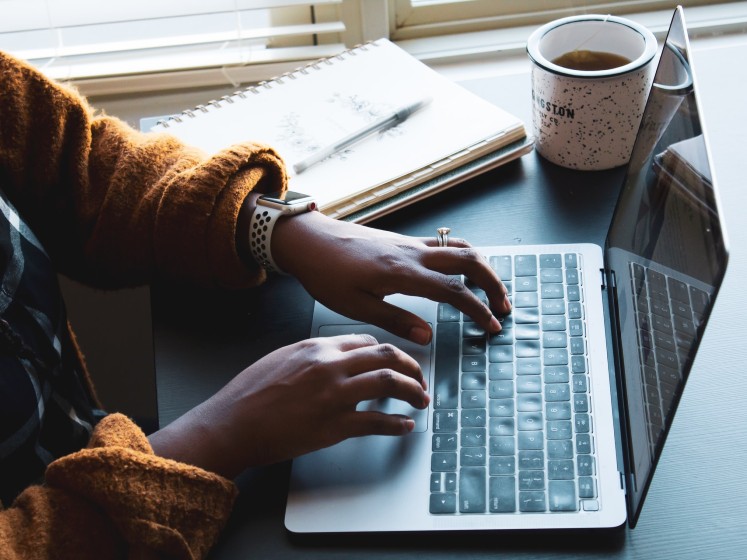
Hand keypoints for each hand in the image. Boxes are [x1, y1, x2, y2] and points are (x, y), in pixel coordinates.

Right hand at [149, 334, 428, 477]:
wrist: (231, 424)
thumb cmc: (249, 394)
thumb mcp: (281, 358)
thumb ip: (313, 355)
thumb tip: (337, 358)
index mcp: (317, 347)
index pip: (367, 342)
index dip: (388, 352)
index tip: (395, 362)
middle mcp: (330, 366)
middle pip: (387, 356)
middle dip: (411, 367)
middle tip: (419, 379)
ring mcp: (334, 395)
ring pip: (389, 383)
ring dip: (413, 391)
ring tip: (421, 400)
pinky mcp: (334, 426)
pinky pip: (377, 422)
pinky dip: (397, 424)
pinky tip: (405, 426)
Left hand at [272, 211, 510, 344]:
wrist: (309, 240)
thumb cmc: (326, 274)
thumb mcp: (356, 307)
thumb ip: (395, 321)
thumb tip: (428, 336)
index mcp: (403, 273)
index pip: (454, 290)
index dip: (478, 309)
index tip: (491, 326)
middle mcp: (412, 253)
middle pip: (469, 260)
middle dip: (493, 283)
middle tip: (503, 306)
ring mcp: (409, 243)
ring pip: (459, 247)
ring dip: (482, 266)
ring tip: (490, 289)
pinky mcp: (403, 240)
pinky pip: (443, 243)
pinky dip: (463, 256)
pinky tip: (461, 271)